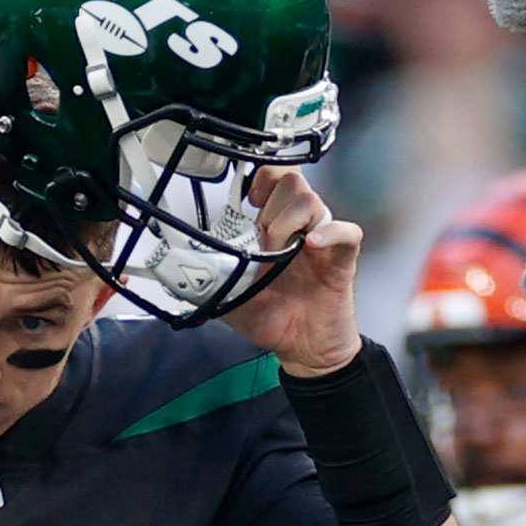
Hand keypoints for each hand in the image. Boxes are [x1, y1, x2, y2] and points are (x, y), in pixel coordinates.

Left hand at [224, 166, 363, 378]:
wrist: (301, 348)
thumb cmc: (271, 318)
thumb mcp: (228, 295)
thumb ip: (209, 275)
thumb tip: (178, 265)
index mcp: (272, 228)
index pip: (274, 179)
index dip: (263, 178)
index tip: (250, 199)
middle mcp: (298, 227)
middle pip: (293, 182)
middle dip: (272, 204)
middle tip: (265, 237)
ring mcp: (322, 240)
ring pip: (314, 201)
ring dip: (291, 220)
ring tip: (283, 249)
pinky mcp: (342, 258)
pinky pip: (347, 231)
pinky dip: (330, 233)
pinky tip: (312, 246)